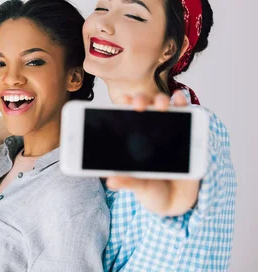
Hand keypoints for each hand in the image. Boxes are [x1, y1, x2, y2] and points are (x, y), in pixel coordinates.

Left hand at [105, 91, 199, 216]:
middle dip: (140, 101)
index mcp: (132, 141)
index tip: (120, 102)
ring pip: (163, 108)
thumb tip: (110, 181)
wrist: (177, 200)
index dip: (122, 108)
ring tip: (161, 104)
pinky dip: (182, 103)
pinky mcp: (187, 132)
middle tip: (137, 105)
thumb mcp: (139, 186)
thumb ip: (127, 182)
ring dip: (161, 101)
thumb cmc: (152, 189)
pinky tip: (179, 98)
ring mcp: (168, 129)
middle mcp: (148, 131)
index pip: (125, 118)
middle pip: (143, 108)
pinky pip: (185, 114)